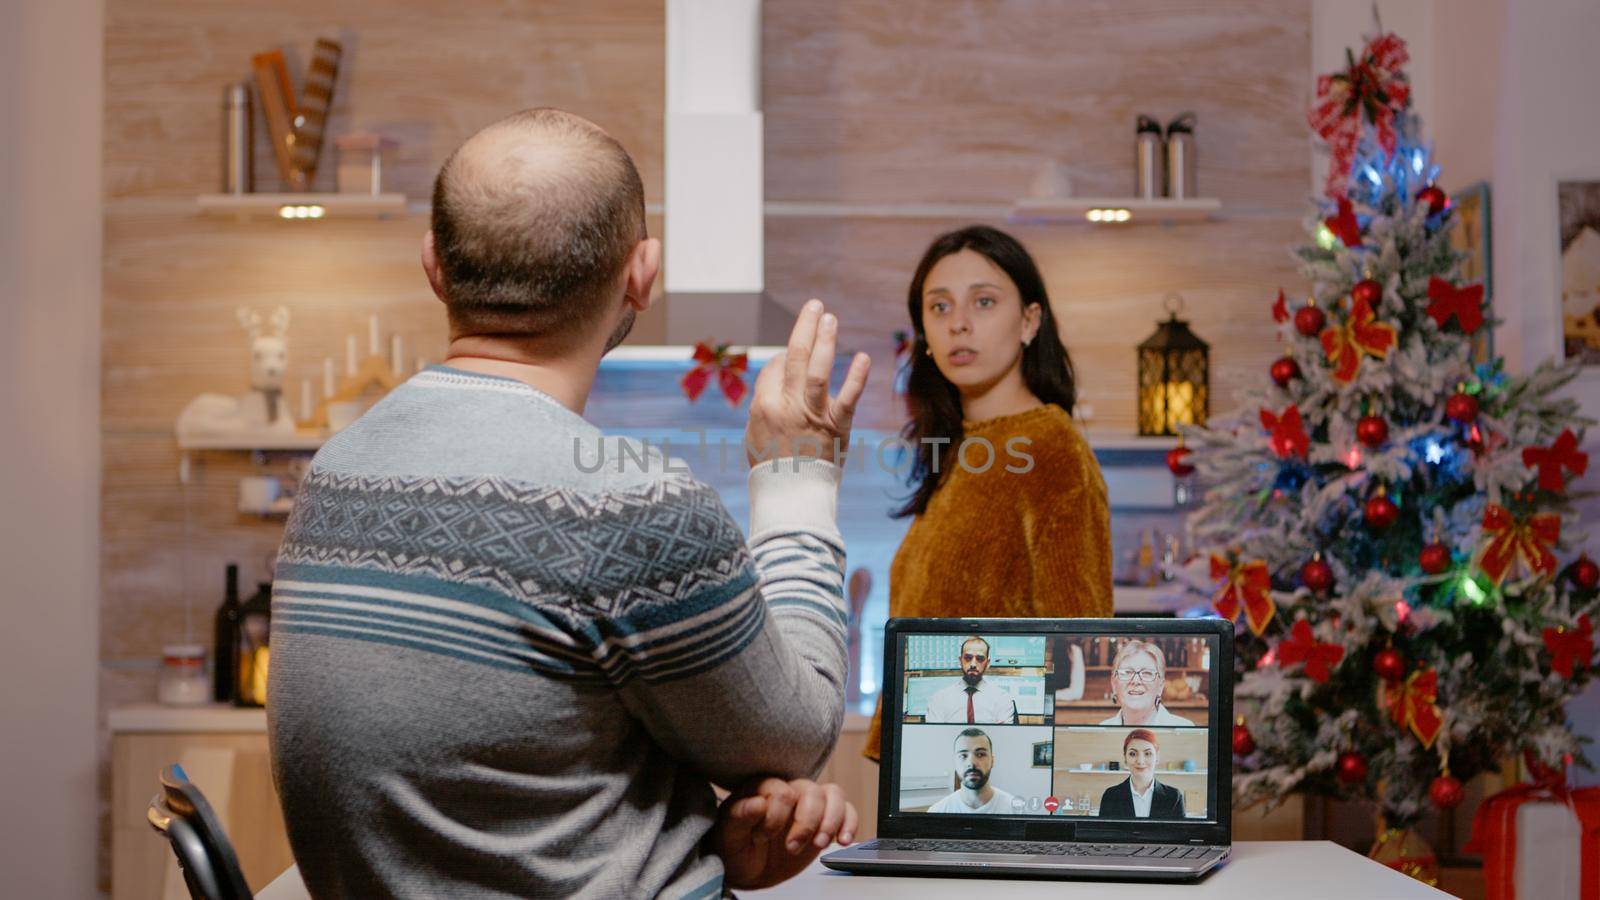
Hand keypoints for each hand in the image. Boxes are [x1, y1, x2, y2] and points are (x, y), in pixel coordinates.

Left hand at [709, 777, 858, 889]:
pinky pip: (846, 810)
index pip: (782, 792)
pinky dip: (850, 824)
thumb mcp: (728, 835)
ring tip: (820, 844)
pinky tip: (843, 840)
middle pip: (811, 791)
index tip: (762, 837)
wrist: (747, 868)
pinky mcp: (823, 820)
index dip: (776, 818)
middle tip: (792, 847)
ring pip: (833, 795)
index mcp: (764, 787)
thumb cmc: (735, 847)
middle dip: (806, 823)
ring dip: (831, 821)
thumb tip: (758, 803)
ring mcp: (808, 805)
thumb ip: (740, 816)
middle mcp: (789, 790)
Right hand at [745, 299, 870, 466]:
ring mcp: (813, 415)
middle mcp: (787, 405)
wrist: (791, 493)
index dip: (787, 356)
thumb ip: (764, 399)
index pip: (777, 366)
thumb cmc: (772, 462)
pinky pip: (848, 399)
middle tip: (815, 305)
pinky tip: (863, 357)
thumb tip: (778, 371)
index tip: (795, 355)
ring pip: (819, 371)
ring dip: (825, 341)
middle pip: (796, 357)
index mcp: (764, 405)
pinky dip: (856, 377)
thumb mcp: (755, 430)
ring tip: (830, 318)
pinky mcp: (837, 427)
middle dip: (805, 327)